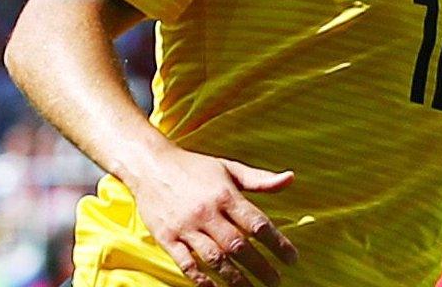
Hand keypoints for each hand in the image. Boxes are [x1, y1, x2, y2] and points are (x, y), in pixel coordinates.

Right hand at [130, 147, 296, 286]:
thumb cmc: (194, 167)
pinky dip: (201, 279)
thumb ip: (260, 179)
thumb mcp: (229, 168)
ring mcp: (186, 227)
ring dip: (234, 277)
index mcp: (226, 195)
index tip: (292, 258)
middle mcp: (207, 213)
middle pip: (238, 245)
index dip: (277, 243)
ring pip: (214, 257)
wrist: (150, 165)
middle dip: (260, 266)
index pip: (257, 223)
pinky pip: (186, 263)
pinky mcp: (166, 238)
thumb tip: (291, 178)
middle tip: (275, 281)